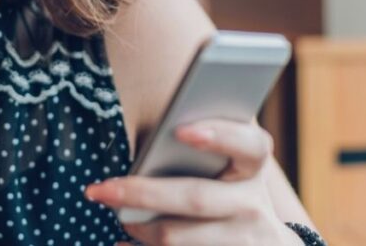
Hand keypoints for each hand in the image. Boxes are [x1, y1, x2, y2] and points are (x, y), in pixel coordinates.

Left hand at [83, 119, 300, 245]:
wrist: (267, 245)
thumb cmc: (232, 192)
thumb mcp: (232, 169)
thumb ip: (205, 150)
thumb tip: (154, 143)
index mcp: (253, 169)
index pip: (250, 146)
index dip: (220, 136)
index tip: (181, 130)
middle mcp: (252, 206)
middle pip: (194, 197)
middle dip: (141, 193)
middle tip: (98, 190)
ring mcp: (242, 242)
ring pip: (177, 238)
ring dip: (140, 229)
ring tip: (119, 219)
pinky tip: (125, 245)